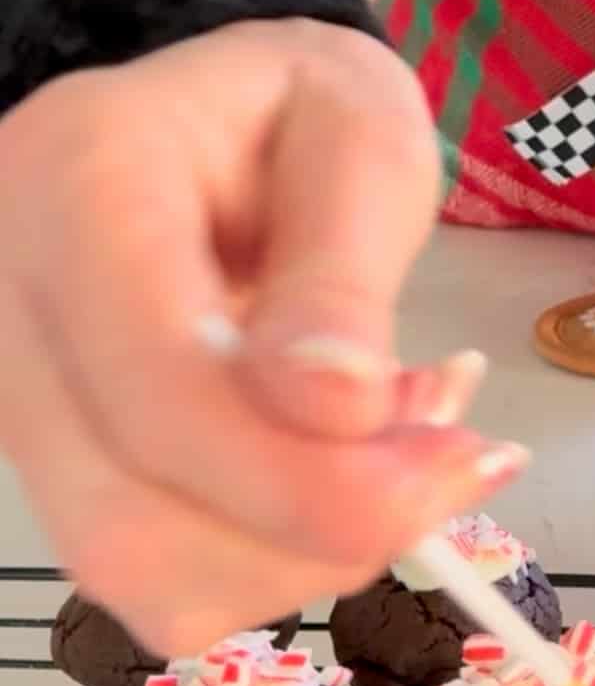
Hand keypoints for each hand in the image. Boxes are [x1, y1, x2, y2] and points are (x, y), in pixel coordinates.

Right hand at [0, 20, 525, 654]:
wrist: (218, 120)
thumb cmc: (299, 114)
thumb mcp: (361, 138)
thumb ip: (343, 274)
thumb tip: (332, 414)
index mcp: (80, 182)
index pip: (156, 383)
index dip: (298, 470)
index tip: (452, 456)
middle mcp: (6, 300)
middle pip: (126, 513)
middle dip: (318, 528)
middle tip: (458, 460)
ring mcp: (9, 392)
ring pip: (134, 568)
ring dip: (306, 551)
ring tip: (403, 445)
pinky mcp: (45, 458)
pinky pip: (152, 571)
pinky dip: (275, 554)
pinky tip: (340, 470)